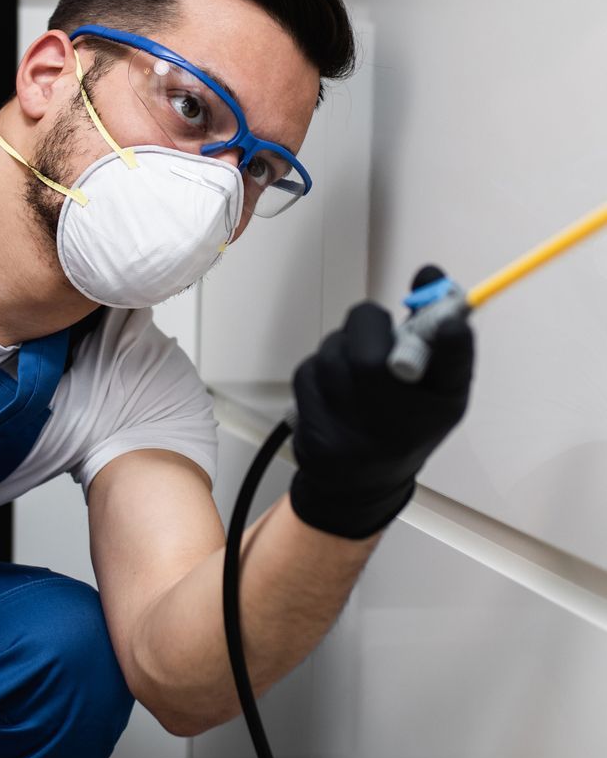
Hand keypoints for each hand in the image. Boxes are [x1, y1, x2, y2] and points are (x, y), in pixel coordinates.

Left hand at [289, 266, 473, 539]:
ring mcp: (353, 430)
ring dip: (341, 350)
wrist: (361, 485)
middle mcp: (400, 421)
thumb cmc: (407, 425)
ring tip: (357, 377)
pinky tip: (334, 396)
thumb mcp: (437, 386)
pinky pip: (307, 374)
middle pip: (369, 341)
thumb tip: (429, 272)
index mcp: (440, 404)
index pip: (451, 363)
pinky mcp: (315, 435)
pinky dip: (318, 376)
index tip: (449, 322)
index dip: (450, 339)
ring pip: (332, 350)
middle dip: (369, 327)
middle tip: (377, 340)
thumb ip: (438, 332)